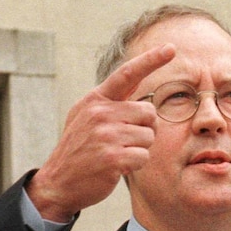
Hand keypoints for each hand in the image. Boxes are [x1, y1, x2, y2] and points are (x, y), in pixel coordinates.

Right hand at [26, 43, 174, 221]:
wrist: (58, 182)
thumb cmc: (79, 150)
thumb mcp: (86, 117)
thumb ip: (111, 102)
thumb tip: (138, 84)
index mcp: (96, 100)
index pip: (127, 74)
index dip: (151, 60)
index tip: (171, 48)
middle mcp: (100, 113)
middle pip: (149, 113)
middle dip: (145, 129)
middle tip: (125, 141)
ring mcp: (106, 135)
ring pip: (149, 136)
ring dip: (139, 149)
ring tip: (117, 154)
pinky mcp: (112, 157)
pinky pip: (143, 156)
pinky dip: (136, 165)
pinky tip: (118, 167)